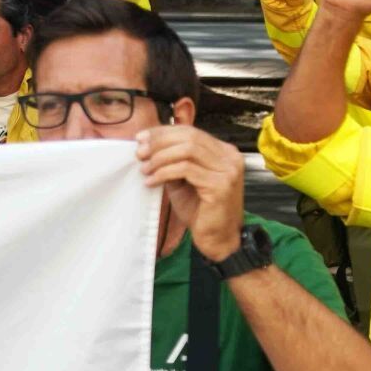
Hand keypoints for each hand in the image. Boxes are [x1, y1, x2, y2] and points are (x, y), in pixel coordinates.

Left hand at [135, 126, 245, 261]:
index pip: (191, 131)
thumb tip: (147, 145)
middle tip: (140, 153)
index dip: (163, 132)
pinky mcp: (221, 185)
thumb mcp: (184, 180)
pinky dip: (164, 173)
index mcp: (224, 152)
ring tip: (145, 169)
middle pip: (189, 137)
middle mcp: (230, 158)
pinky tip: (152, 181)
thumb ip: (174, 161)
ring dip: (160, 158)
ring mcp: (228, 171)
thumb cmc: (201, 211)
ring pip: (187, 150)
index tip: (141, 139)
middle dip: (159, 143)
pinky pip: (186, 169)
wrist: (218, 238)